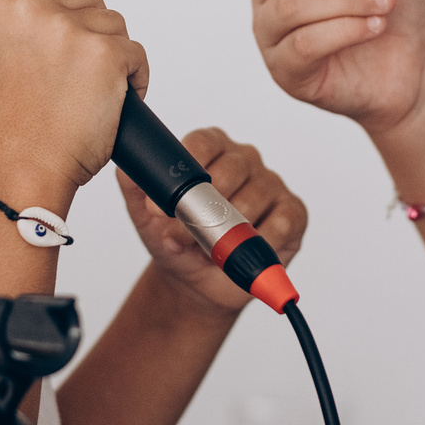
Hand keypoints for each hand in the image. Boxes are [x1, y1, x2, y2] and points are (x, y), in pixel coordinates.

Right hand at [0, 0, 148, 198]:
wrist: (19, 166)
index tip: (62, 20)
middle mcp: (33, 8)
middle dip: (85, 26)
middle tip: (66, 69)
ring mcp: (72, 30)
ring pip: (113, 22)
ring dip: (107, 52)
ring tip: (82, 87)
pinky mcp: (106, 55)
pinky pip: (135, 53)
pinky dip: (130, 78)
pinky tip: (106, 101)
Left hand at [116, 129, 309, 318]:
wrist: (197, 281)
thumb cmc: (175, 240)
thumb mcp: (145, 216)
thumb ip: (135, 186)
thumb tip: (131, 170)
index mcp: (211, 149)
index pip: (203, 142)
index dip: (184, 173)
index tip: (161, 205)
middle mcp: (243, 160)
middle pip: (229, 170)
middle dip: (200, 211)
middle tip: (180, 237)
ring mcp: (271, 184)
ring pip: (252, 200)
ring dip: (225, 233)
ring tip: (207, 251)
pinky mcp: (293, 213)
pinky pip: (280, 223)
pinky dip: (257, 244)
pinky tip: (239, 255)